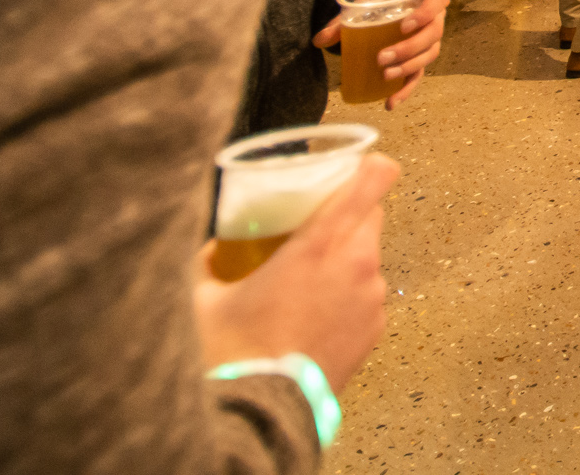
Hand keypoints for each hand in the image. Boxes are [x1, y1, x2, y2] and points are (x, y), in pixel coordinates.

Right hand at [195, 153, 398, 389]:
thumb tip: (211, 247)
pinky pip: (367, 293)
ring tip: (304, 279)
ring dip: (345, 256)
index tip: (347, 166)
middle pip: (371, 213)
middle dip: (345, 213)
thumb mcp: (204, 297)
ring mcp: (371, 299)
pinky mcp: (375, 329)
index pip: (374, 178)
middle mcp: (358, 265)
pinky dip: (347, 293)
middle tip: (309, 225)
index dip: (366, 164)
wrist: (261, 415)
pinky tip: (311, 312)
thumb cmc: (235, 357)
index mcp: (322, 244)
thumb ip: (209, 259)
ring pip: (368, 255)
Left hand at [314, 0, 445, 104]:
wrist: (390, 8)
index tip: (403, 26)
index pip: (437, 2)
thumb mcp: (366, 5)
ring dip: (407, 68)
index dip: (425, 15)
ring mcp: (431, 41)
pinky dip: (405, 90)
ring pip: (428, 56)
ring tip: (384, 76)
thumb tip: (319, 40)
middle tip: (381, 58)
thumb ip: (342, 21)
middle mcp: (436, 19)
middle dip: (408, 49)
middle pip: (433, 35)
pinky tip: (391, 102)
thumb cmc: (383, 2)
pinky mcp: (422, 59)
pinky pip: (419, 76)